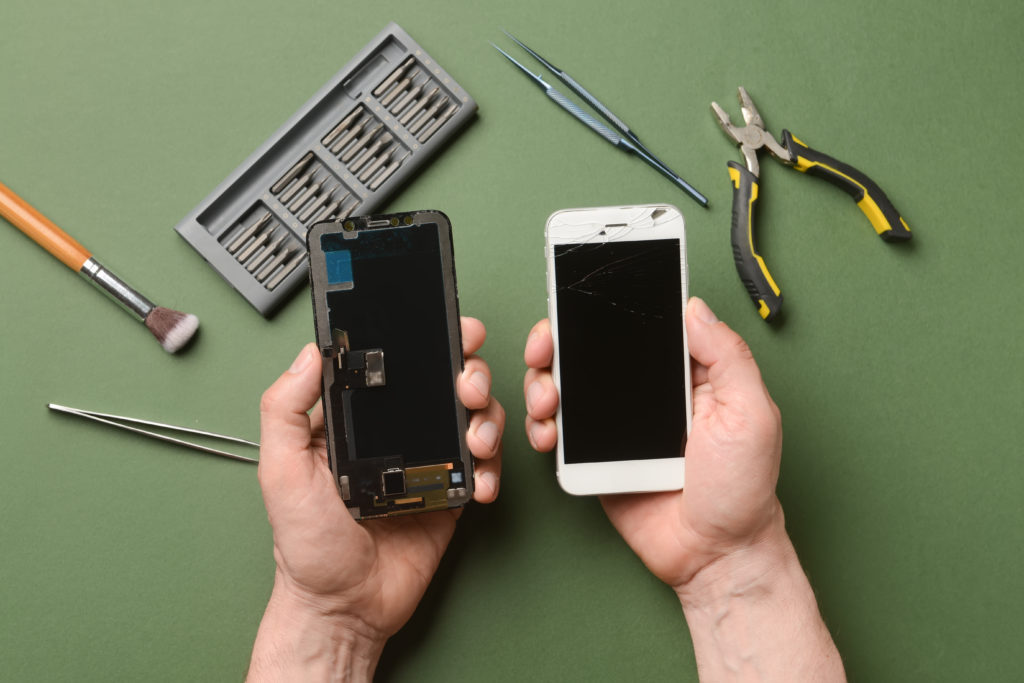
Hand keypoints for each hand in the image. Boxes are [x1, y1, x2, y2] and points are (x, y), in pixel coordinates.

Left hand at [248, 317, 503, 680]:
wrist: (344, 606)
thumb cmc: (307, 546)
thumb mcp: (281, 471)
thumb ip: (284, 410)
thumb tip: (306, 355)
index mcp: (355, 420)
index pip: (392, 365)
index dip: (423, 341)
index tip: (445, 330)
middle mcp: (395, 432)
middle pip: (444, 382)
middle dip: (468, 371)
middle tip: (468, 384)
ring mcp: (427, 460)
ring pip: (471, 416)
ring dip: (486, 416)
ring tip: (476, 436)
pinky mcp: (450, 491)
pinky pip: (483, 465)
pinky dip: (492, 466)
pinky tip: (480, 479)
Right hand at [523, 297, 782, 590]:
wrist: (714, 554)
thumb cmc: (742, 490)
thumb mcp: (751, 414)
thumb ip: (728, 356)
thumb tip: (695, 308)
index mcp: (687, 373)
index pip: (640, 325)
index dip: (605, 308)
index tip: (577, 302)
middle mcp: (648, 392)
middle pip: (590, 349)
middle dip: (557, 341)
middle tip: (545, 348)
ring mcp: (617, 423)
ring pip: (567, 385)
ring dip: (543, 383)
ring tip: (547, 400)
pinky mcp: (596, 455)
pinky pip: (561, 431)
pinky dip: (543, 425)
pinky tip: (548, 430)